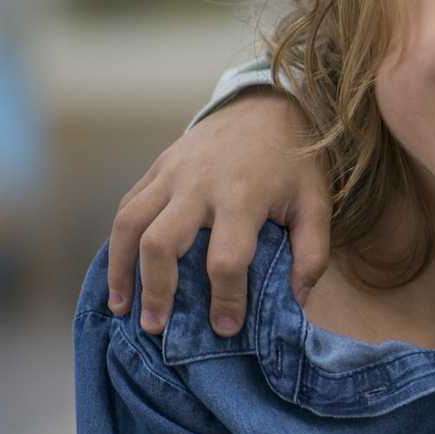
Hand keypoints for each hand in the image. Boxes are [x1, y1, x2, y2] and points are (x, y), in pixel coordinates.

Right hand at [107, 90, 330, 335]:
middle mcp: (200, 185)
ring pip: (130, 225)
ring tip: (123, 308)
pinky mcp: (157, 167)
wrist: (269, 105)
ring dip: (121, 270)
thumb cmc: (295, 163)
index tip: (225, 328)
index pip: (226, 259)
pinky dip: (118, 243)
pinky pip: (127, 207)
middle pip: (161, 243)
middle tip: (156, 327)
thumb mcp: (316, 203)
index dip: (225, 298)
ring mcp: (172, 173)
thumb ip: (312, 253)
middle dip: (155, 290)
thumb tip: (299, 300)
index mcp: (244, 197)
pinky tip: (120, 272)